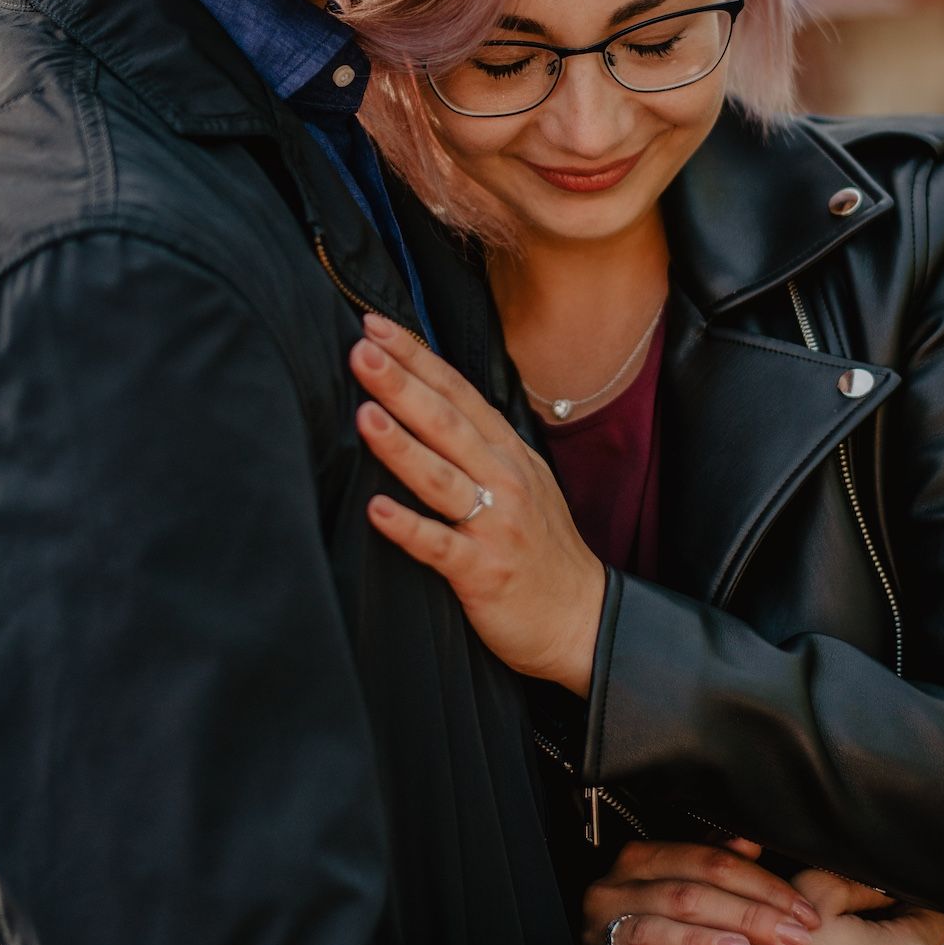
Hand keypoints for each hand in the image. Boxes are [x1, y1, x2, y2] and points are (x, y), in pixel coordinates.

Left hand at [351, 315, 603, 694]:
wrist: (582, 618)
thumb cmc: (540, 547)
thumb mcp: (522, 480)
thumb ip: (479, 443)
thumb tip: (425, 399)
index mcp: (508, 453)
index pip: (457, 392)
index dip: (417, 357)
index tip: (375, 326)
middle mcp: (503, 479)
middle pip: (446, 423)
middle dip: (403, 385)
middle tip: (360, 350)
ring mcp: (495, 525)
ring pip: (441, 477)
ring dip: (402, 445)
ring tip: (364, 415)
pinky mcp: (484, 572)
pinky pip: (440, 546)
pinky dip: (409, 527)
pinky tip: (376, 511)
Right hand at [582, 838, 823, 944]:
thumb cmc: (651, 920)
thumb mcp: (681, 887)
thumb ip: (714, 866)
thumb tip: (751, 843)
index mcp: (647, 858)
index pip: (713, 863)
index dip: (763, 886)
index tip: (804, 914)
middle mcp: (620, 885)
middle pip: (690, 894)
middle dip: (748, 916)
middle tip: (792, 938)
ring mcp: (602, 925)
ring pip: (655, 928)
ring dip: (698, 942)